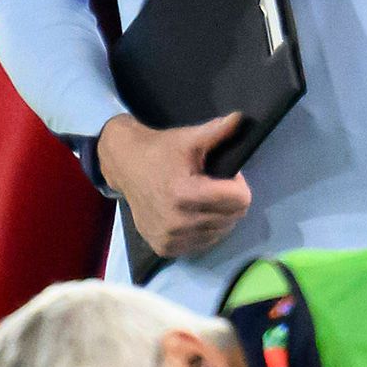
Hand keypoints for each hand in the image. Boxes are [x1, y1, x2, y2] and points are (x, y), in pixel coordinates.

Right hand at [98, 111, 252, 259]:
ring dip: (219, 217)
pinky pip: (203, 244)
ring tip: (203, 199)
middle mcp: (177, 221)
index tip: (225, 175)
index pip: (239, 200)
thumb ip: (217, 132)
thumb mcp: (189, 138)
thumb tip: (241, 118)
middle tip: (213, 186)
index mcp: (184, 193)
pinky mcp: (164, 248)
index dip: (238, 184)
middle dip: (230, 200)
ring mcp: (170, 238)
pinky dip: (205, 230)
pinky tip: (193, 214)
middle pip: (233, 217)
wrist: (124, 166)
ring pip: (221, 233)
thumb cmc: (161, 151)